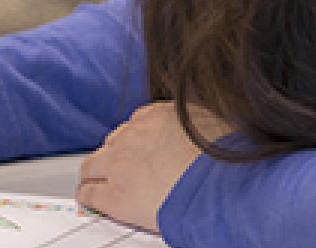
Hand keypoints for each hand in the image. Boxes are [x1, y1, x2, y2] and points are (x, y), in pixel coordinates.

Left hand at [76, 102, 227, 232]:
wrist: (220, 189)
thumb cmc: (227, 162)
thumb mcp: (215, 126)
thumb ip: (198, 126)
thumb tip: (205, 131)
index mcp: (159, 115)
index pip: (137, 124)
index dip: (138, 142)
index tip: (141, 152)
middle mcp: (135, 133)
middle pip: (114, 142)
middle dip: (119, 156)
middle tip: (126, 171)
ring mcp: (121, 163)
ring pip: (93, 164)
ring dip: (96, 174)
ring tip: (98, 184)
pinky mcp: (114, 195)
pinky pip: (89, 193)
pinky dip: (88, 197)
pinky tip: (91, 201)